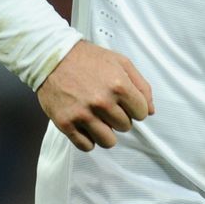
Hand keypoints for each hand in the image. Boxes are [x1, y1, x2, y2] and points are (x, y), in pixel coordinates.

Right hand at [36, 40, 154, 151]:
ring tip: (98, 118)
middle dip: (120, 117)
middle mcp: (102, 101)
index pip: (142, 113)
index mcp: (119, 85)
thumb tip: (151, 110)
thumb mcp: (121, 62)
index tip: (125, 102)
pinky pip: (86, 146)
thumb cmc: (89, 59)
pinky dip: (88, 139)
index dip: (135, 108)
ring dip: (106, 132)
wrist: (53, 57)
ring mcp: (83, 114)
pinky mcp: (66, 124)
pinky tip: (86, 125)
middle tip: (108, 105)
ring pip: (108, 141)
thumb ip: (141, 86)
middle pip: (125, 126)